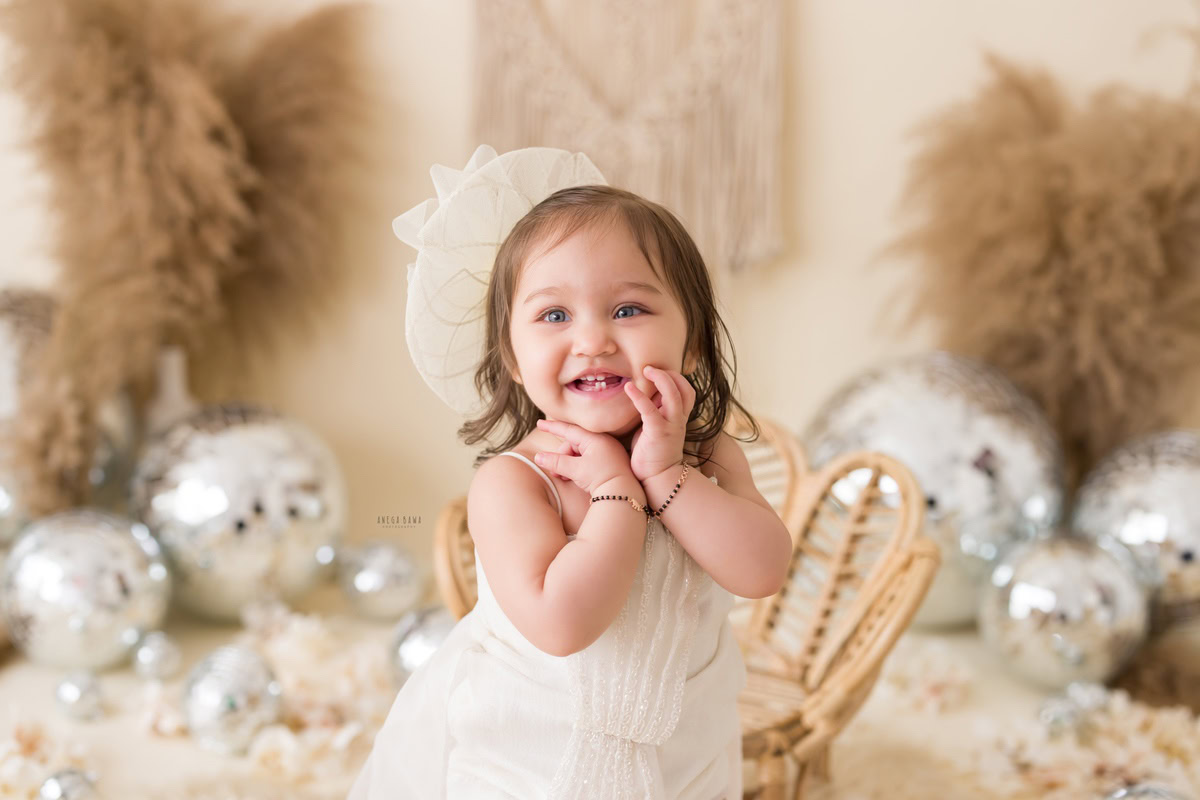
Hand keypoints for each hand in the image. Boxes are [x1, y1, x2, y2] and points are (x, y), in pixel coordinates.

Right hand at [533, 419, 639, 496]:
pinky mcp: (610, 461)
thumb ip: (556, 462)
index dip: (552, 427)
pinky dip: (578, 466)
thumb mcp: (576, 470)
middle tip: (555, 472)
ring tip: (563, 476)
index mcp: (594, 439)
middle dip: (561, 457)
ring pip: (580, 453)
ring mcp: (607, 451)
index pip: (568, 430)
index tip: (539, 423)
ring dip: (568, 464)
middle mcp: (602, 441)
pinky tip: (574, 477)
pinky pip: (589, 459)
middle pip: (573, 444)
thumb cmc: (601, 478)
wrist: (624, 494)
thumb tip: (539, 457)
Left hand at [624, 365, 694, 482]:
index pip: (686, 391)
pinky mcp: (658, 432)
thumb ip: (656, 412)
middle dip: (670, 374)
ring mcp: (670, 426)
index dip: (675, 378)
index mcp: (679, 418)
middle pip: (685, 389)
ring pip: (674, 394)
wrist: (658, 480)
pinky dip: (639, 396)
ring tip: (646, 370)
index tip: (658, 373)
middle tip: (650, 368)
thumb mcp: (656, 428)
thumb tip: (647, 397)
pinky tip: (628, 388)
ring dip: (661, 379)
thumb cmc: (653, 455)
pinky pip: (650, 410)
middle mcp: (678, 420)